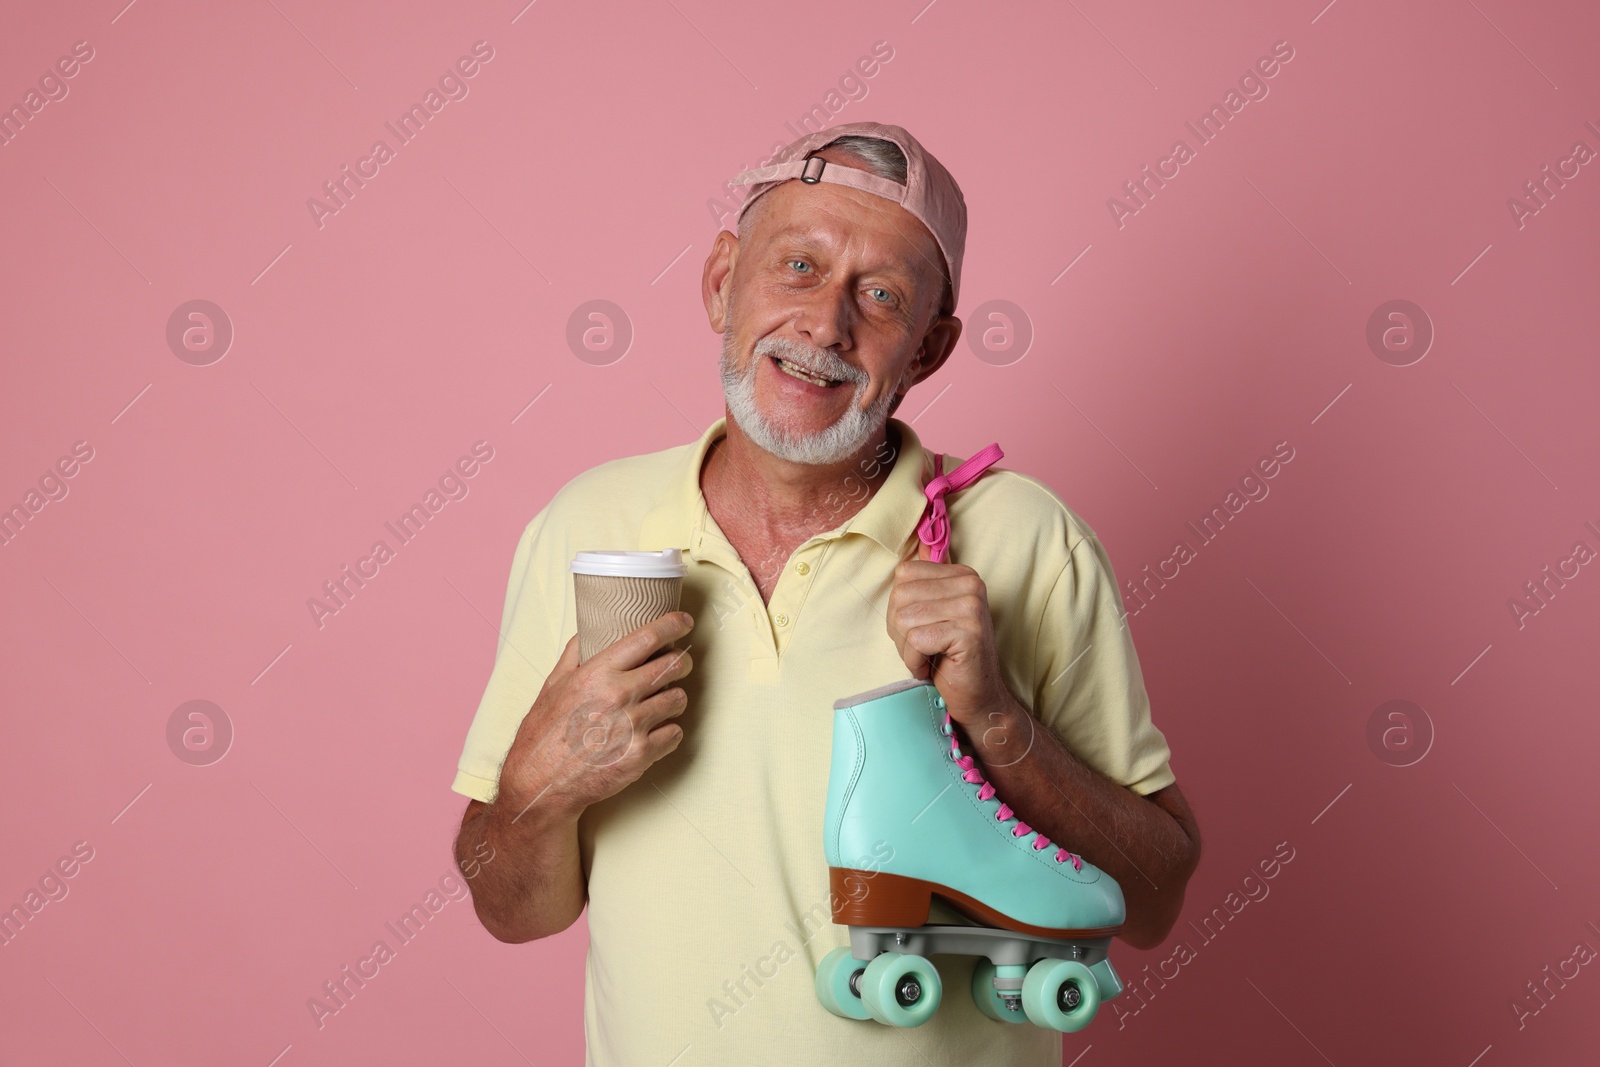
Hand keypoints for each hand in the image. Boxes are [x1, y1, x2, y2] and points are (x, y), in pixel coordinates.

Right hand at [493, 612, 695, 825]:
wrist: (540, 784)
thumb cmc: (543, 735)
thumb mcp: (552, 685)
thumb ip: (574, 655)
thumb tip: (588, 631)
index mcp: (598, 673)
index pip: (648, 637)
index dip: (673, 625)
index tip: (683, 621)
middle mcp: (619, 695)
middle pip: (674, 665)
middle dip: (682, 661)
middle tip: (680, 664)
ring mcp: (633, 726)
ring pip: (678, 699)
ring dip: (674, 698)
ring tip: (662, 701)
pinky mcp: (641, 755)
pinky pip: (675, 733)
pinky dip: (669, 731)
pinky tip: (655, 731)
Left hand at [886, 539, 1012, 731]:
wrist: (978, 697)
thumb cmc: (948, 657)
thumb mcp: (934, 613)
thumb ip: (925, 580)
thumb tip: (920, 537)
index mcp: (962, 574)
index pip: (903, 575)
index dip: (900, 608)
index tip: (921, 628)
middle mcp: (970, 584)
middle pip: (900, 597)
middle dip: (900, 630)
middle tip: (923, 647)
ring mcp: (972, 606)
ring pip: (904, 619)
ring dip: (907, 648)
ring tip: (929, 656)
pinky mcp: (968, 632)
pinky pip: (916, 641)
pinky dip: (915, 660)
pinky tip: (933, 666)